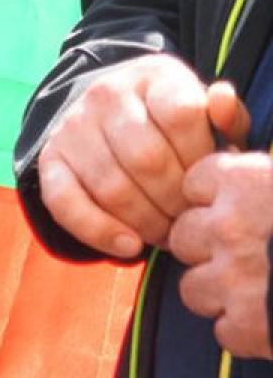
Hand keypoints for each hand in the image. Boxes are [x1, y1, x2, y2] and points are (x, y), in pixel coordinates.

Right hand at [37, 54, 246, 257]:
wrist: (110, 116)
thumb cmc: (171, 126)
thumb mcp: (204, 115)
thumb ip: (224, 116)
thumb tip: (222, 101)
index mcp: (152, 77)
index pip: (181, 116)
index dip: (201, 158)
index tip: (208, 180)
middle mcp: (105, 94)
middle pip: (146, 159)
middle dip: (176, 201)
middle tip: (190, 220)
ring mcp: (73, 126)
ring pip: (112, 187)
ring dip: (146, 223)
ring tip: (167, 232)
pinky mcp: (49, 158)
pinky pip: (65, 202)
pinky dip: (98, 232)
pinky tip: (129, 245)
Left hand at [171, 152, 272, 358]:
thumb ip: (261, 171)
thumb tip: (224, 113)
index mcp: (246, 182)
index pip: (195, 184)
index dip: (216, 200)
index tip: (241, 211)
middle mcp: (231, 227)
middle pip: (184, 237)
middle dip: (211, 249)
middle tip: (249, 256)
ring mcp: (236, 278)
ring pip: (193, 287)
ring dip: (221, 294)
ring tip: (259, 290)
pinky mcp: (250, 326)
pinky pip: (224, 331)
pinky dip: (246, 332)